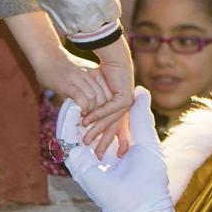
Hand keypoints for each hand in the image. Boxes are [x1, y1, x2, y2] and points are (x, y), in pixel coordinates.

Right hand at [30, 47, 111, 115]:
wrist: (46, 56)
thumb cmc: (63, 68)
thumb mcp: (82, 72)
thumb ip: (90, 84)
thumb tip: (96, 104)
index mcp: (95, 72)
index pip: (109, 92)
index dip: (106, 106)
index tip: (99, 113)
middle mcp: (89, 74)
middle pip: (104, 97)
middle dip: (99, 111)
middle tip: (92, 117)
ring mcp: (78, 78)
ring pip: (93, 98)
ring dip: (90, 110)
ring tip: (85, 115)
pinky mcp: (67, 84)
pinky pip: (80, 99)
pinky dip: (81, 108)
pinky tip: (78, 111)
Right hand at [59, 88, 186, 211]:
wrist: (141, 206)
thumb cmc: (150, 179)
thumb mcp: (147, 140)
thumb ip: (141, 117)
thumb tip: (141, 90)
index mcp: (116, 147)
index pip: (104, 120)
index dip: (102, 101)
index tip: (101, 81)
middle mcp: (98, 152)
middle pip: (87, 122)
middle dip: (85, 103)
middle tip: (82, 80)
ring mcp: (85, 158)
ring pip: (73, 128)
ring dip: (73, 109)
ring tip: (74, 88)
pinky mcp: (77, 164)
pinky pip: (67, 139)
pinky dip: (67, 121)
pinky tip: (72, 104)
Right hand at [82, 36, 134, 158]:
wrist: (115, 56)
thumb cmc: (105, 73)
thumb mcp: (96, 93)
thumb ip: (93, 105)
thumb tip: (83, 116)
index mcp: (122, 108)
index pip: (116, 128)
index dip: (108, 140)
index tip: (98, 153)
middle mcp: (127, 108)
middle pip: (115, 129)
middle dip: (104, 142)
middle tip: (94, 155)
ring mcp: (128, 103)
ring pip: (112, 121)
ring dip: (97, 130)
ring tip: (85, 138)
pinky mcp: (125, 97)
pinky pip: (110, 109)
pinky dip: (98, 115)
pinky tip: (86, 119)